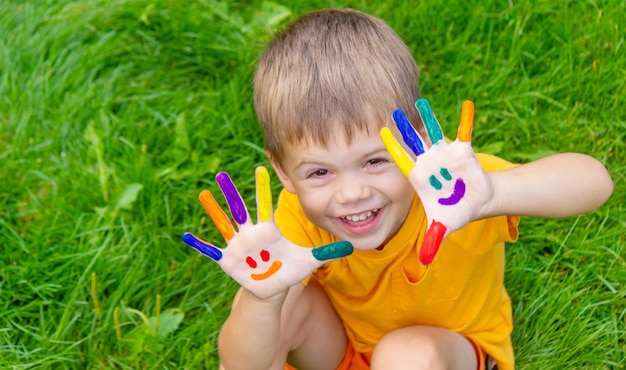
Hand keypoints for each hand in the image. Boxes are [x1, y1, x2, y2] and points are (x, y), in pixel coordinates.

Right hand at [182, 167, 352, 298]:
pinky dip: (199, 244)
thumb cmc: (289, 270)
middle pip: (241, 208)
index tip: (261, 166)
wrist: (272, 286)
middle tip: (221, 174)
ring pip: (225, 223)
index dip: (263, 187)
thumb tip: (351, 247)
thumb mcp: (309, 260)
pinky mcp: (228, 259)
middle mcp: (251, 232)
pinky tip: (185, 236)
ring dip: (213, 210)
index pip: (265, 203)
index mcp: (269, 229)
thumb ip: (328, 252)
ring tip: (203, 195)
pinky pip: (211, 250)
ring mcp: (238, 245)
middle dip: (232, 191)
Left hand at [380, 99, 492, 264]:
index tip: (380, 134)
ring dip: (428, 118)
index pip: (400, 161)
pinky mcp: (463, 151)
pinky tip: (466, 105)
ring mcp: (444, 155)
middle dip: (403, 129)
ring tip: (420, 102)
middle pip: (413, 143)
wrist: (475, 202)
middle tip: (392, 113)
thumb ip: (433, 240)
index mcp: (418, 177)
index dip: (391, 149)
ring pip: (434, 133)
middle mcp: (428, 162)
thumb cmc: (454, 212)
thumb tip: (425, 261)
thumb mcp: (442, 227)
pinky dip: (466, 119)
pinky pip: (464, 132)